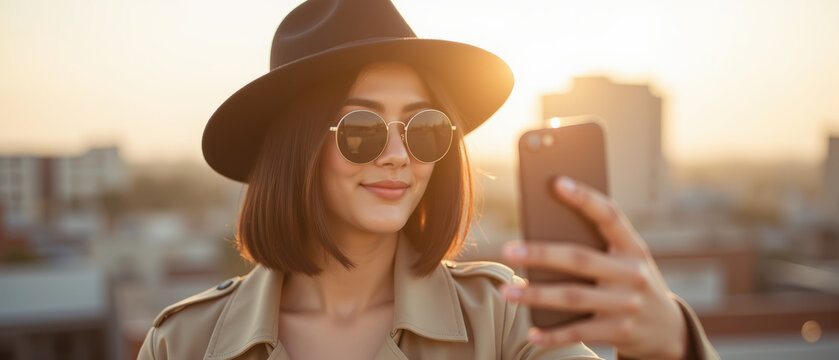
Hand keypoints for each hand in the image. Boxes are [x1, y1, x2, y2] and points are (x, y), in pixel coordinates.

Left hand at [501, 175, 688, 359]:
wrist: (667, 329)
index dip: (585, 198)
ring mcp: (627, 304)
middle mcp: (633, 274)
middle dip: (541, 254)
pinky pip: (579, 331)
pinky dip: (553, 334)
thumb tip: (540, 233)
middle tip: (508, 250)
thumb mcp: (625, 260)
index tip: (557, 182)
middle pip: (579, 259)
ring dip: (536, 295)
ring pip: (573, 297)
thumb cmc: (630, 282)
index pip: (610, 216)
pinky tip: (531, 331)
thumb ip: (596, 245)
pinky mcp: (620, 332)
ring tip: (506, 291)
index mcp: (634, 248)